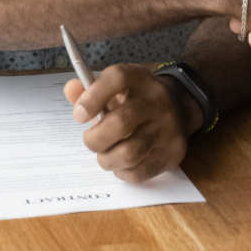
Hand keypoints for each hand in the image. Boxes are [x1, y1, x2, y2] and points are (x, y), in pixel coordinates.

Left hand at [64, 64, 188, 182]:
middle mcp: (156, 100)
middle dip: (96, 139)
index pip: (117, 79)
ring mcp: (168, 127)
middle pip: (121, 122)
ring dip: (107, 159)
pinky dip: (122, 171)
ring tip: (105, 154)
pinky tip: (121, 162)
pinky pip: (139, 172)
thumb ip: (90, 89)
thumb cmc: (137, 98)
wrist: (180, 106)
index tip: (78, 115)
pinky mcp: (172, 152)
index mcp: (139, 78)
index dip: (93, 97)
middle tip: (90, 140)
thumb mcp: (117, 86)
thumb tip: (70, 90)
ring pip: (129, 153)